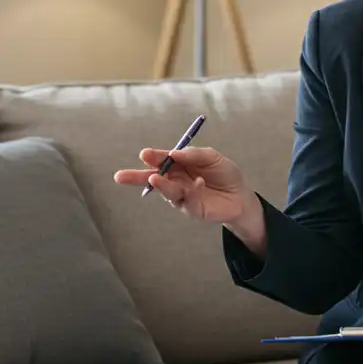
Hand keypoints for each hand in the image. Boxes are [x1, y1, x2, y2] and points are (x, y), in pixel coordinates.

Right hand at [112, 146, 257, 225]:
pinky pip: (188, 201)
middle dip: (136, 177)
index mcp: (178, 165)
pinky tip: (199, 182)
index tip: (144, 154)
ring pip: (167, 192)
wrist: (241, 195)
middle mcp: (176, 181)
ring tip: (154, 177)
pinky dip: (192, 191)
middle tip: (120, 176)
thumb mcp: (213, 157)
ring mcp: (182, 196)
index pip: (161, 160)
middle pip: (152, 179)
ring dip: (161, 185)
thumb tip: (174, 153)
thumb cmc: (225, 174)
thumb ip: (195, 154)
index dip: (153, 157)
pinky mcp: (192, 209)